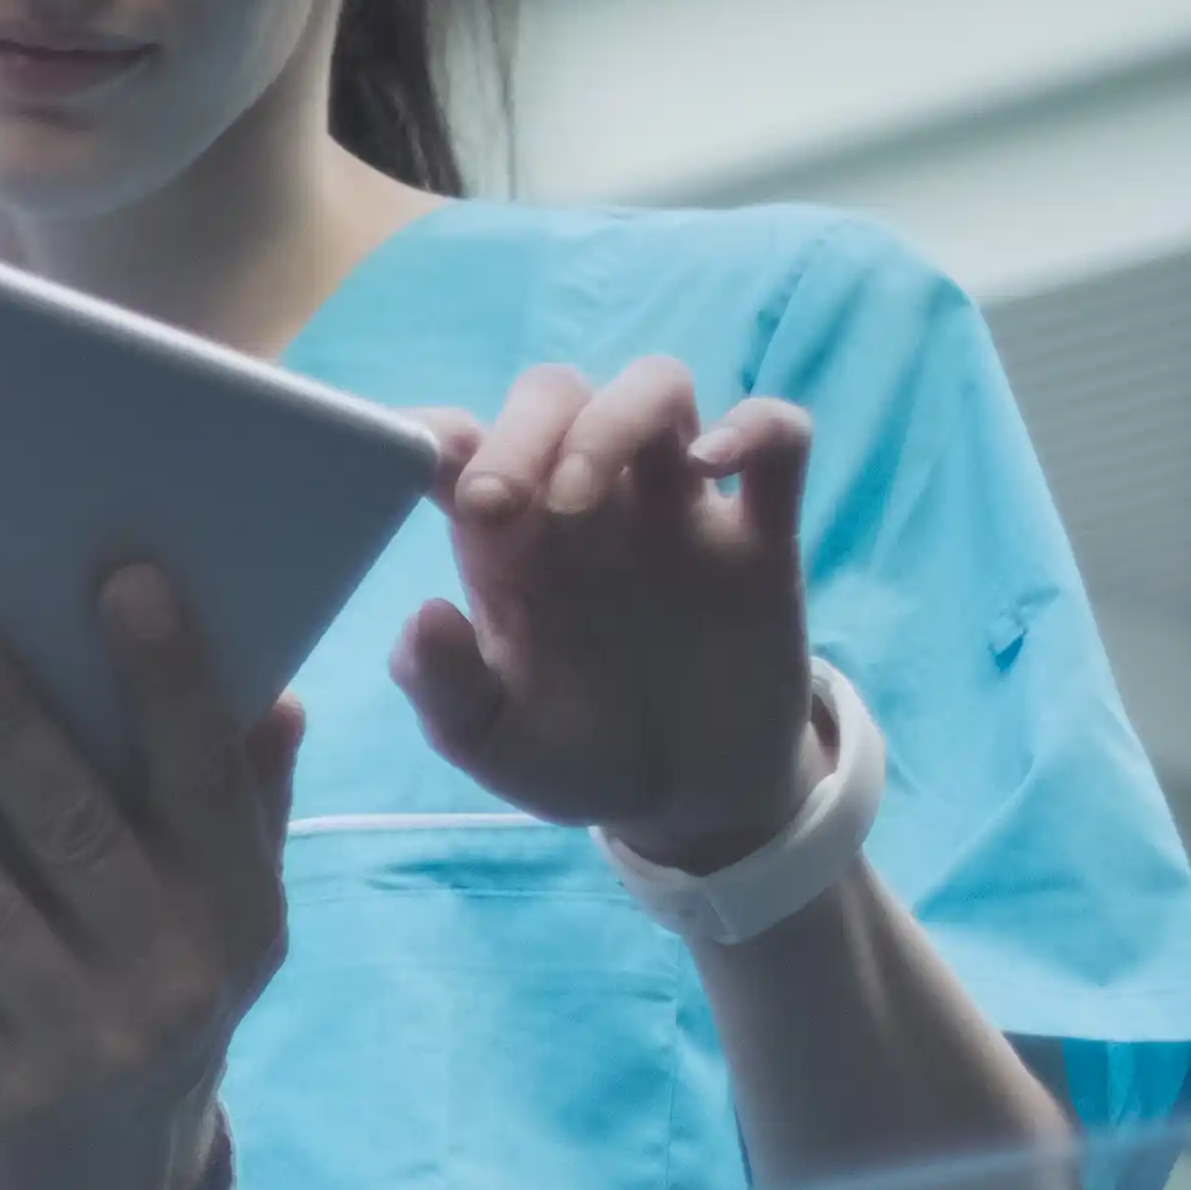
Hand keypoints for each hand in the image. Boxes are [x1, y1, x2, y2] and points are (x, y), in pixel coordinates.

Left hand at [0, 563, 294, 1189]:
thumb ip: (248, 810)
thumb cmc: (159, 997)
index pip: (205, 772)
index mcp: (237, 904)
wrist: (114, 1184)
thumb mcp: (229, 918)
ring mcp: (83, 1036)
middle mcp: (174, 970)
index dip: (170, 676)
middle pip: (81, 830)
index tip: (125, 577)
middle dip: (11, 729)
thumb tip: (275, 700)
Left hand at [394, 360, 819, 869]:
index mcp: (511, 543)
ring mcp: (677, 509)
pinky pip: (779, 439)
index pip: (464, 447)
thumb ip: (445, 688)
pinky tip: (713, 468)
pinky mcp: (760, 535)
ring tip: (578, 497)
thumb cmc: (576, 755)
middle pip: (560, 394)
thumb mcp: (492, 742)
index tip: (410, 467)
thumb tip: (422, 618)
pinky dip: (754, 428)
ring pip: (658, 388)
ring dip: (614, 419)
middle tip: (499, 502)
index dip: (431, 435)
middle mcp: (589, 506)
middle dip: (525, 424)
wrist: (685, 801)